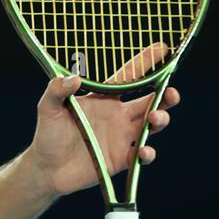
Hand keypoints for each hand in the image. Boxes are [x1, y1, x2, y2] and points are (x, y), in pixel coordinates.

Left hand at [27, 43, 180, 197]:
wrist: (46, 169)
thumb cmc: (48, 135)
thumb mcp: (48, 108)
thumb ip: (57, 90)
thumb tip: (73, 78)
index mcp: (104, 100)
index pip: (129, 77)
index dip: (145, 62)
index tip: (162, 49)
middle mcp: (118, 116)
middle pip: (150, 102)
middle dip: (165, 95)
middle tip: (171, 93)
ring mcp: (121, 138)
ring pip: (151, 126)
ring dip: (160, 120)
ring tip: (155, 118)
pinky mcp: (120, 159)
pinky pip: (141, 156)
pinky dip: (147, 153)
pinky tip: (143, 151)